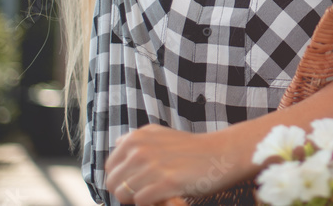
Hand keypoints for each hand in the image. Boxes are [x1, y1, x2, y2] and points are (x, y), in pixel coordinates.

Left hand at [104, 124, 243, 204]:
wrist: (222, 153)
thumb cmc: (193, 148)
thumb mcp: (162, 134)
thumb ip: (138, 139)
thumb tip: (118, 143)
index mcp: (137, 137)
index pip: (110, 167)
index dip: (121, 179)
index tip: (137, 183)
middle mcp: (140, 149)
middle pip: (113, 183)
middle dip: (126, 192)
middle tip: (147, 192)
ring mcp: (152, 165)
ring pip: (124, 194)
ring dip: (139, 199)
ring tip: (157, 194)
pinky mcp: (165, 182)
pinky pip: (141, 202)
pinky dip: (151, 203)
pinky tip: (165, 197)